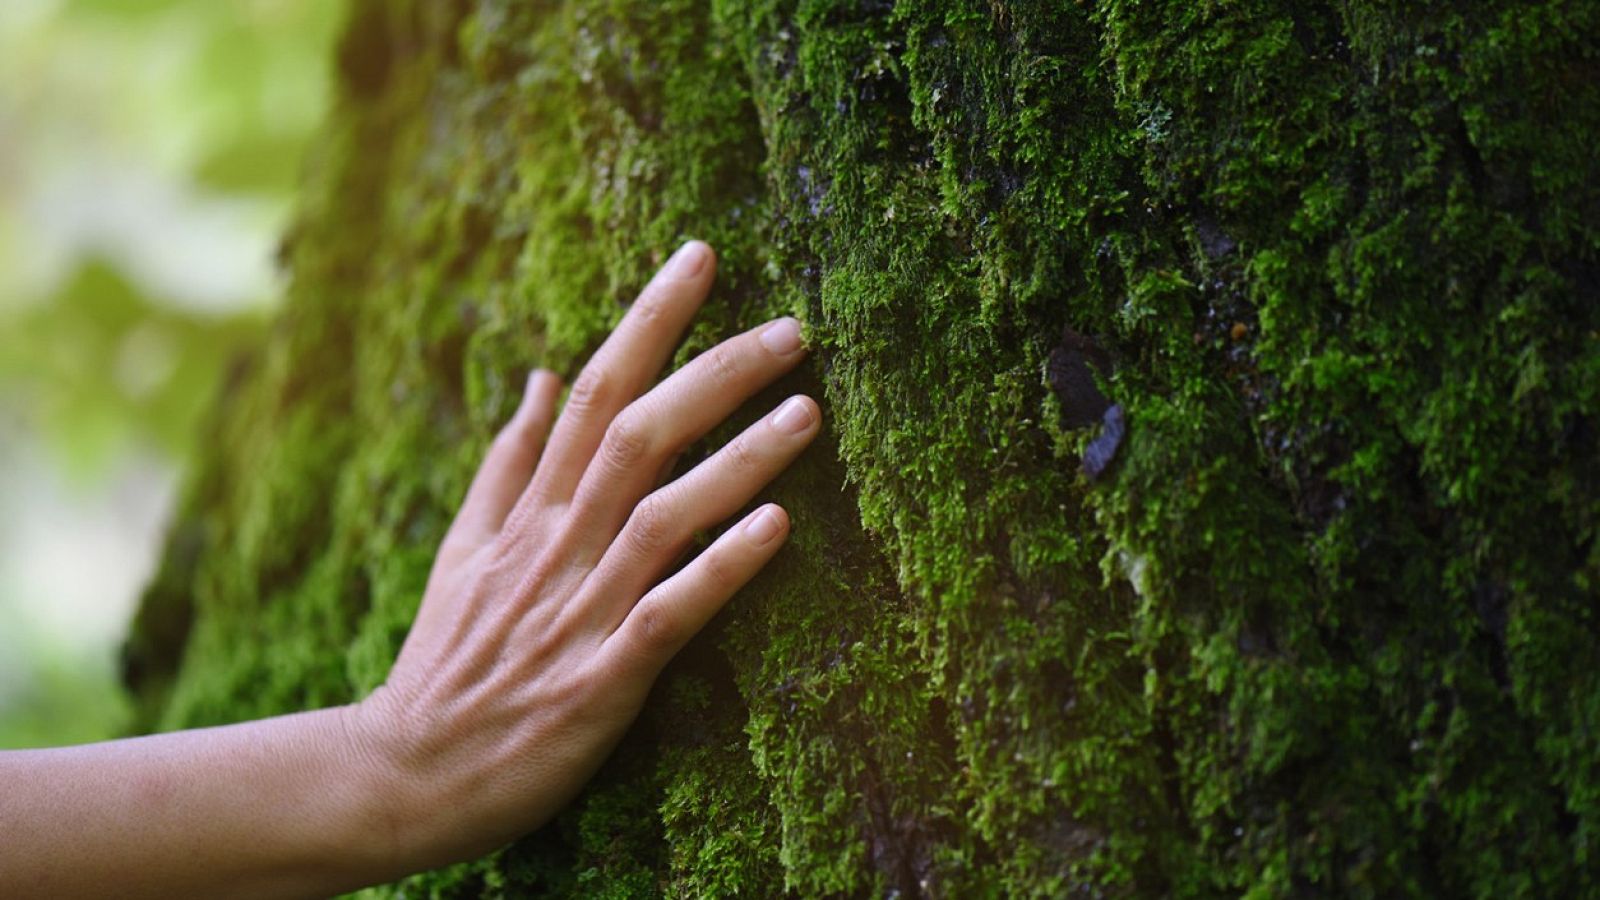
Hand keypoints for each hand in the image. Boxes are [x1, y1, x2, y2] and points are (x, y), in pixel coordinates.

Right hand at [350, 240, 818, 870]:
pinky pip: (667, 614)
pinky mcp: (600, 681)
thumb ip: (508, 462)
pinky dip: (719, 569)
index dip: (650, 320)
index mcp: (530, 510)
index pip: (594, 389)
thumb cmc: (449, 660)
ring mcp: (578, 611)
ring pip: (661, 514)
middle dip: (714, 373)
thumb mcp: (463, 548)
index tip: (702, 258)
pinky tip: (777, 528)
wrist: (405, 773)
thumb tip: (540, 375)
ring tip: (807, 411)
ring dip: (737, 460)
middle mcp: (556, 545)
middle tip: (791, 329)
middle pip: (637, 434)